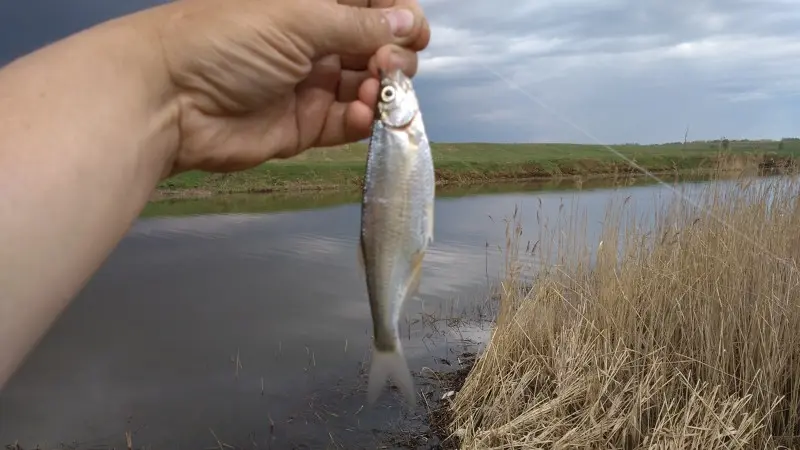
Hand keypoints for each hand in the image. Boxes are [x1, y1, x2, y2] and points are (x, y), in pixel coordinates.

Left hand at [148, 0, 429, 173]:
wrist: (169, 100)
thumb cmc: (225, 40)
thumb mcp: (297, 19)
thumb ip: (357, 23)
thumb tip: (407, 22)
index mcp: (310, 4)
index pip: (369, 6)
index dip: (398, 16)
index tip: (414, 31)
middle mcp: (314, 41)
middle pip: (374, 47)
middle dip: (394, 55)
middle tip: (390, 65)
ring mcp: (311, 84)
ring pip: (367, 86)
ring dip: (382, 88)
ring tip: (378, 91)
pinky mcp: (305, 125)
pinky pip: (347, 122)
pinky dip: (363, 119)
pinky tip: (363, 114)